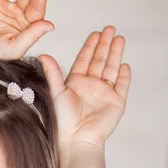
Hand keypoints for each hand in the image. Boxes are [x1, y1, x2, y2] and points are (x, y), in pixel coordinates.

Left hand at [39, 26, 130, 148]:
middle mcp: (91, 86)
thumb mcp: (56, 92)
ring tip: (119, 38)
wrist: (76, 138)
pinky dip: (124, 75)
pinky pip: (122, 85)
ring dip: (116, 53)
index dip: (90, 46)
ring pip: (112, 68)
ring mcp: (104, 93)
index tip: (95, 33)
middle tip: (110, 28)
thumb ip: (52, 73)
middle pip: (100, 60)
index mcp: (76, 83)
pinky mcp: (116, 102)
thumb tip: (43, 54)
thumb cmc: (62, 119)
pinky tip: (125, 64)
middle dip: (105, 44)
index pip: (85, 59)